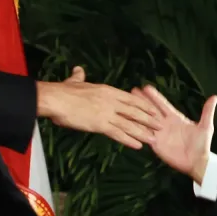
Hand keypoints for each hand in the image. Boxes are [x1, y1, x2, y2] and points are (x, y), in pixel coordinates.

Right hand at [37, 66, 160, 149]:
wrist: (56, 99)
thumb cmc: (62, 91)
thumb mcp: (74, 81)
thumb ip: (79, 76)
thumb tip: (78, 69)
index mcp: (107, 90)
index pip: (131, 98)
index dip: (144, 105)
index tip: (154, 110)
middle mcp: (111, 101)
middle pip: (135, 111)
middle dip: (149, 119)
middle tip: (160, 126)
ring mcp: (107, 113)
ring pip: (130, 124)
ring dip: (143, 132)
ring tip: (154, 139)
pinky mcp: (100, 124)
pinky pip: (118, 133)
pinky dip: (129, 140)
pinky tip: (138, 146)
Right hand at [135, 85, 216, 183]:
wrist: (197, 163)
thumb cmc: (202, 144)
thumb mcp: (205, 126)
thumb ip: (207, 111)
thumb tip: (214, 96)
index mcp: (176, 118)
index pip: (163, 104)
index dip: (155, 97)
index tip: (146, 87)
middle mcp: (165, 124)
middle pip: (151, 110)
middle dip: (142, 101)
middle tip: (131, 91)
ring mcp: (159, 134)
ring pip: (145, 121)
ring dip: (136, 112)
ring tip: (126, 104)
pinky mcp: (155, 144)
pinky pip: (144, 135)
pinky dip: (137, 129)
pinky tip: (128, 122)